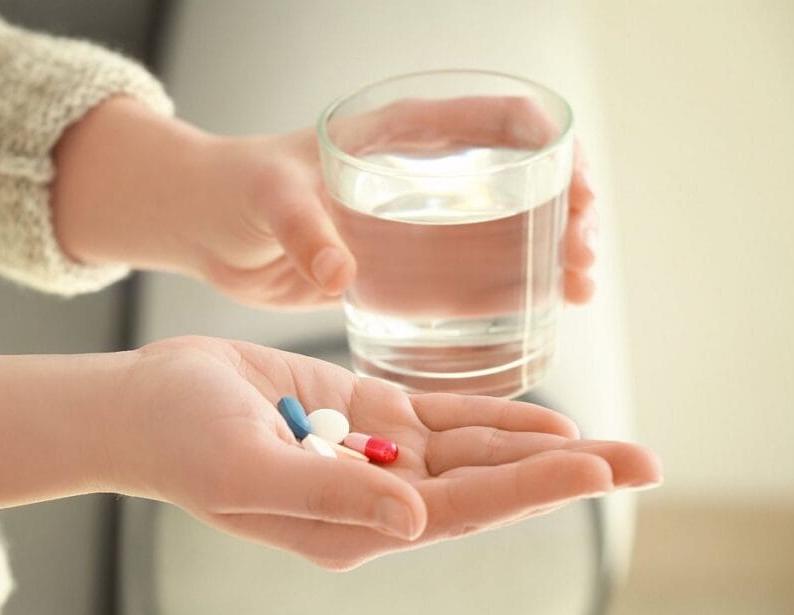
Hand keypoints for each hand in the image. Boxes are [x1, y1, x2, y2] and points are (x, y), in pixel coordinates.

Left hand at [52, 96, 597, 309]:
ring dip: (550, 256)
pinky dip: (508, 293)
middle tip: (584, 258)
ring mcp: (417, 225)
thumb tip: (342, 272)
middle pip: (520, 182)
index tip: (577, 187)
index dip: (552, 147)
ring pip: (505, 233)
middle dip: (568, 212)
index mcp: (401, 134)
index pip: (498, 121)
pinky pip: (468, 279)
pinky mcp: (402, 269)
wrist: (209, 227)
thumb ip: (302, 230)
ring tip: (579, 290)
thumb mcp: (268, 200)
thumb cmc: (235, 190)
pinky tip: (542, 314)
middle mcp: (422, 176)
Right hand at [111, 336, 660, 569]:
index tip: (593, 469)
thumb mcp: (247, 468)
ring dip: (541, 444)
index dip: (527, 489)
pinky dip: (494, 416)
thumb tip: (415, 520)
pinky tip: (541, 415)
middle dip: (563, 472)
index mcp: (352, 526)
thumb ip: (330, 496)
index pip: (459, 512)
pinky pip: (443, 420)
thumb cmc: (182, 440)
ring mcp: (373, 458)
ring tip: (614, 445)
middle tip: (644, 462)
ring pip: (474, 453)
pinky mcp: (364, 417)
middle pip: (486, 487)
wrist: (148, 405)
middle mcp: (375, 499)